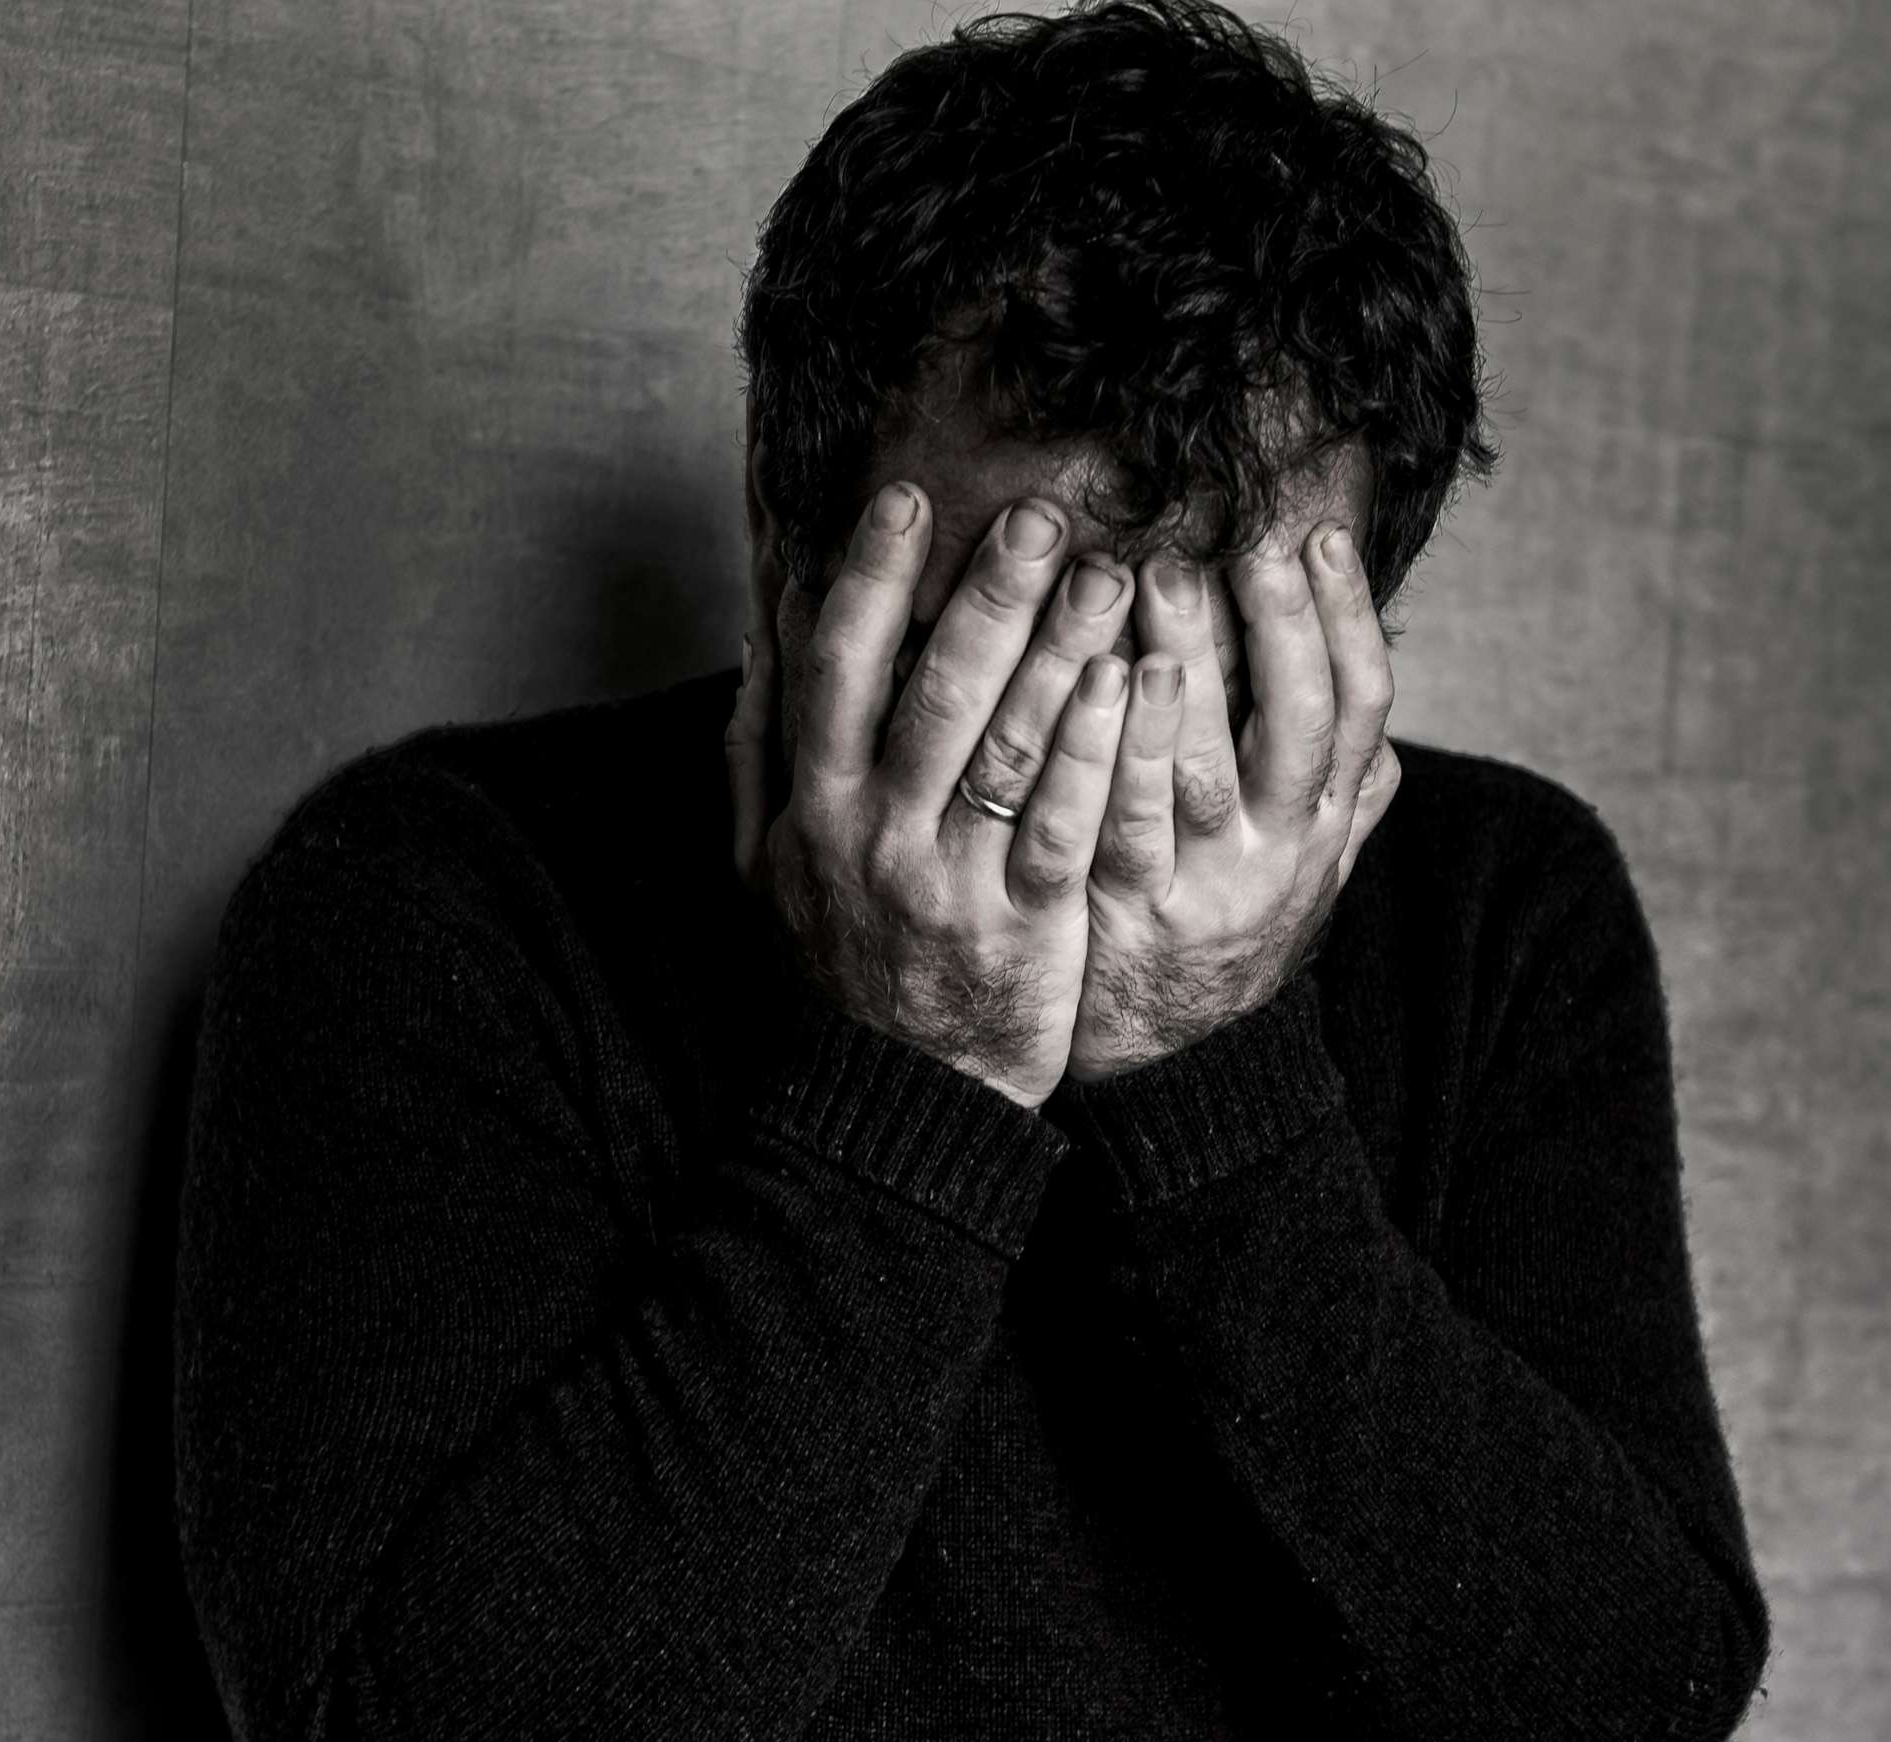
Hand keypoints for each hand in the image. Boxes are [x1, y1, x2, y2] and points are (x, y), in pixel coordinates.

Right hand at [728, 482, 1140, 1108]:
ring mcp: (953, 878)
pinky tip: (1130, 681)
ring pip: (1008, 748)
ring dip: (1058, 652)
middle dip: (983, 596)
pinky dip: (1097, 749)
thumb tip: (764, 626)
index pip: (838, 670)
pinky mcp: (1027, 920)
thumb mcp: (767, 864)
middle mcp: (876, 833)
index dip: (870, 580)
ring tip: (1109, 573)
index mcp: (814, 806)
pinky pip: (1066, 821)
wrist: (897, 1094)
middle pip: (933, 693)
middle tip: (1036, 513)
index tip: (908, 498)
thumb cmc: (842, 961)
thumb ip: (760, 745)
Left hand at [1065, 520, 1400, 1081]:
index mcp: (1326, 823)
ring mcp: (1209, 885)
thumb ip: (1345, 805)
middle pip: (1304, 723)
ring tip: (1160, 580)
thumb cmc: (1233, 943)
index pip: (1363, 706)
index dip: (1347, 618)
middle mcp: (1283, 852)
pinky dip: (1117, 748)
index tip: (1319, 535)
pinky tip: (1098, 681)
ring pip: (1210, 764)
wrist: (1181, 1074)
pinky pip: (1126, 821)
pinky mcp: (1132, 914)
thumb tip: (1380, 730)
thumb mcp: (1311, 877)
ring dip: (1191, 666)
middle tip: (1249, 544)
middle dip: (1282, 625)